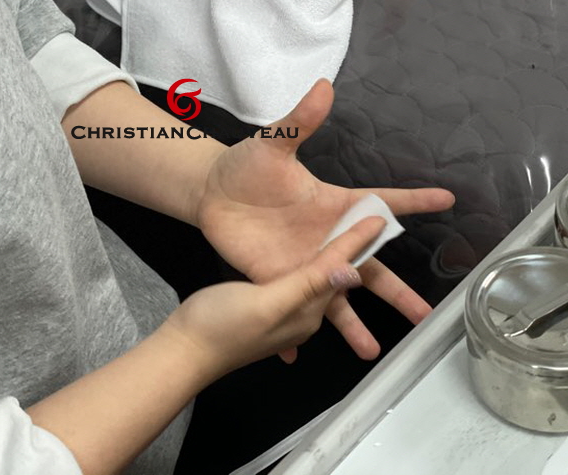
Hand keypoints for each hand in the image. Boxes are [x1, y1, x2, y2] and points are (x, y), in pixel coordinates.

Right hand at [162, 217, 383, 377]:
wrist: (184, 349)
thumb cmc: (223, 326)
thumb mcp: (268, 303)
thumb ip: (309, 285)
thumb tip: (352, 274)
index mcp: (307, 308)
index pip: (338, 268)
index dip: (357, 241)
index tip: (379, 219)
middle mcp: (302, 310)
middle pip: (335, 275)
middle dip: (357, 255)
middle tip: (383, 232)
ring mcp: (283, 310)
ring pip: (316, 277)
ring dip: (332, 261)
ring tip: (352, 243)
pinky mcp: (263, 306)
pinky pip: (292, 282)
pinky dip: (305, 268)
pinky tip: (303, 257)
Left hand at [194, 79, 454, 359]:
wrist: (212, 194)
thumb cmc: (248, 166)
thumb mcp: (273, 143)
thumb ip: (300, 122)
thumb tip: (322, 85)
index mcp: (336, 206)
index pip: (382, 204)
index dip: (413, 201)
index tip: (448, 199)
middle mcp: (329, 240)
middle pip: (372, 269)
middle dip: (399, 292)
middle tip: (428, 316)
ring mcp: (306, 264)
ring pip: (337, 299)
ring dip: (352, 326)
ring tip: (371, 352)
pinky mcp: (278, 280)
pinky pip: (292, 308)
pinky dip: (293, 332)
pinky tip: (295, 352)